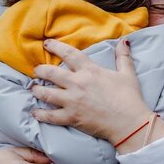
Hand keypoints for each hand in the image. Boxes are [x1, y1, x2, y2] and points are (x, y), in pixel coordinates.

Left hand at [31, 39, 152, 143]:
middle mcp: (78, 83)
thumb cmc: (129, 98)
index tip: (46, 44)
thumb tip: (124, 41)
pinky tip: (35, 113)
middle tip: (36, 70)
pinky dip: (41, 115)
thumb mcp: (128, 74)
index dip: (55, 47)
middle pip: (51, 73)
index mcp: (90, 71)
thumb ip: (123, 57)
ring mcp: (73, 101)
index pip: (69, 54)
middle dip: (40, 70)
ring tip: (34, 89)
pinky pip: (51, 116)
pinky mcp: (72, 117)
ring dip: (37, 90)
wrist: (129, 122)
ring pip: (47, 93)